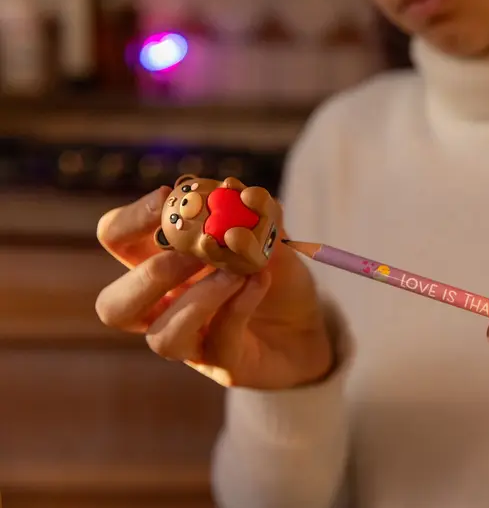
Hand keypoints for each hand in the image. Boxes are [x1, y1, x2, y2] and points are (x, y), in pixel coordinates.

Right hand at [95, 187, 333, 388]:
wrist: (308, 325)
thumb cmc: (276, 277)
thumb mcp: (269, 236)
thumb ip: (251, 214)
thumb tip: (234, 190)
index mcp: (162, 266)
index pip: (116, 241)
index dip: (130, 219)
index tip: (168, 196)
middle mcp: (164, 309)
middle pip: (113, 306)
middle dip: (149, 274)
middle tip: (195, 252)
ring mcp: (191, 343)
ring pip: (161, 337)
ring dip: (199, 298)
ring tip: (238, 273)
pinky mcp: (224, 366)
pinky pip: (218, 343)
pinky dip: (238, 307)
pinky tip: (260, 283)